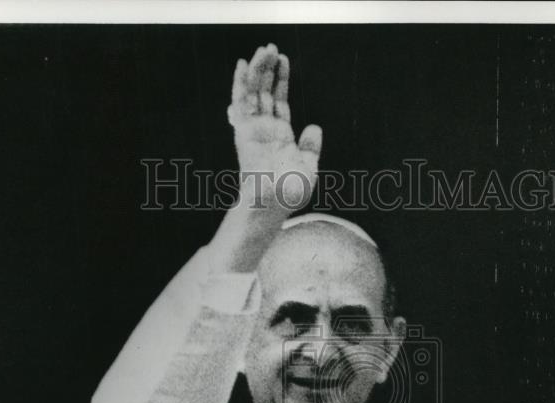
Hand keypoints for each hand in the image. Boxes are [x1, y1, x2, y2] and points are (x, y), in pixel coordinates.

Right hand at [228, 43, 321, 212]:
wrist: (276, 204)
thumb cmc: (291, 194)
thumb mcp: (310, 167)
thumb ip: (311, 147)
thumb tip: (314, 126)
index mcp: (280, 137)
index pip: (279, 102)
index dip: (281, 80)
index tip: (283, 60)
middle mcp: (265, 131)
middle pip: (265, 93)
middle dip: (268, 70)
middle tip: (271, 48)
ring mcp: (254, 131)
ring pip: (254, 93)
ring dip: (257, 71)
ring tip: (263, 50)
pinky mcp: (244, 132)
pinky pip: (241, 103)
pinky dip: (240, 84)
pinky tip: (242, 66)